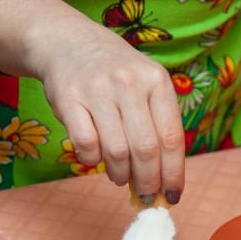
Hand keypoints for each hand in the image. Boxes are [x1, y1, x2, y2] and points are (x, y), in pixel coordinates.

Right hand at [0, 0, 184, 203]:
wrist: (67, 42)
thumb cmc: (114, 74)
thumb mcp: (144, 86)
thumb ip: (156, 126)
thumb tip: (163, 182)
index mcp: (156, 81)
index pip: (172, 139)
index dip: (173, 174)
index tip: (171, 197)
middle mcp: (129, 83)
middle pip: (146, 150)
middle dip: (148, 182)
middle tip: (145, 195)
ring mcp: (98, 89)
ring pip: (116, 152)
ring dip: (120, 175)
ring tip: (119, 177)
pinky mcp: (69, 98)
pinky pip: (86, 145)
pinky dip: (92, 161)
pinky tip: (96, 159)